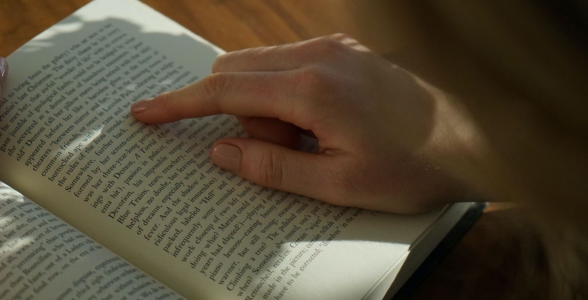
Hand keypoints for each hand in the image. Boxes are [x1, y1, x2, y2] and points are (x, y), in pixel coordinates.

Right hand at [132, 34, 468, 212]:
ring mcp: (333, 47)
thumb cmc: (415, 165)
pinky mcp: (345, 49)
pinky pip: (290, 64)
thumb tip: (222, 153)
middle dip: (236, 115)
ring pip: (261, 67)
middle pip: (236, 73)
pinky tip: (324, 123)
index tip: (144, 112)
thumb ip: (272, 168)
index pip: (223, 92)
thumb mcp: (340, 185)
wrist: (480, 133)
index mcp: (311, 90)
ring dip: (264, 107)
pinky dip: (285, 95)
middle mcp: (317, 56)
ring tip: (314, 143)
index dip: (177, 104)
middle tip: (279, 151)